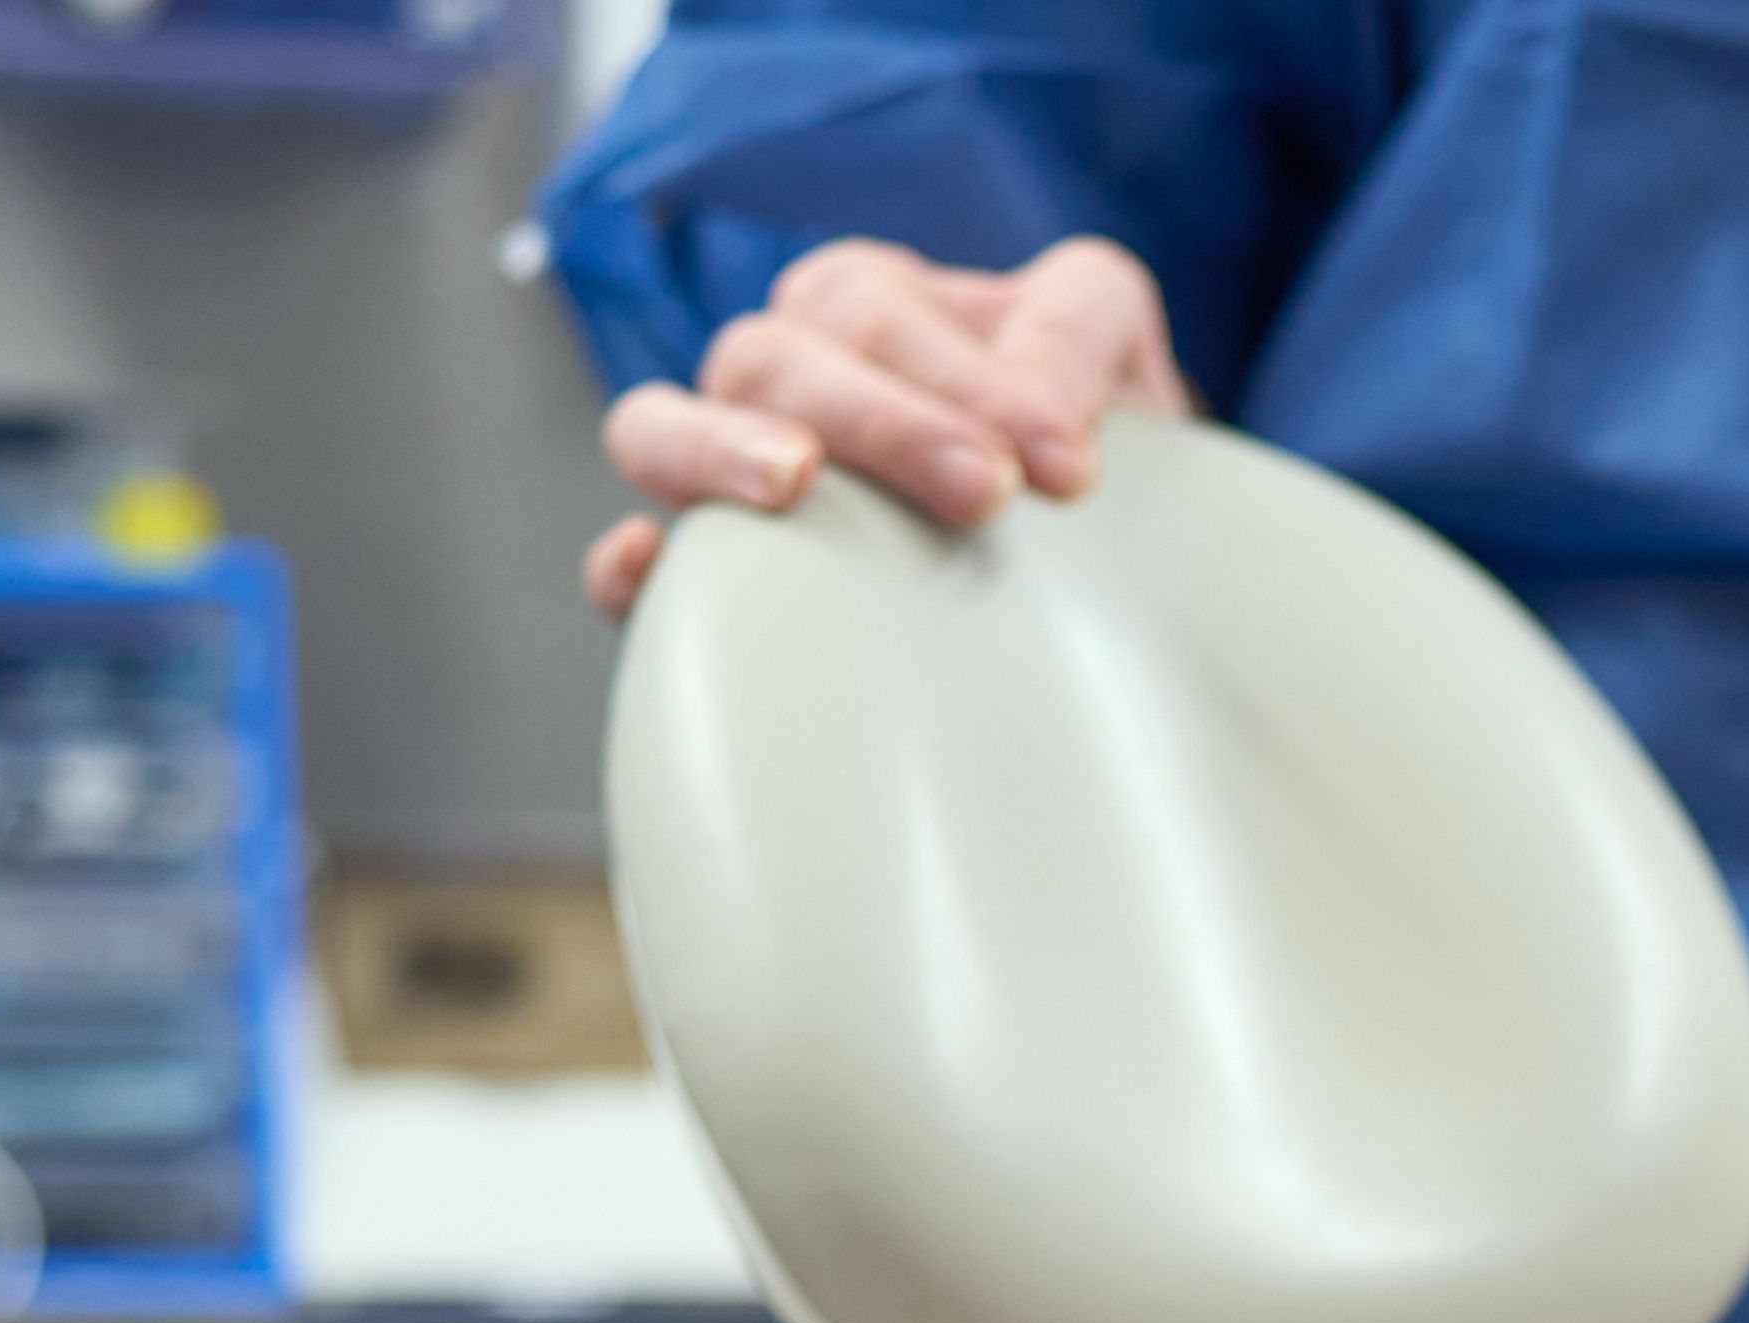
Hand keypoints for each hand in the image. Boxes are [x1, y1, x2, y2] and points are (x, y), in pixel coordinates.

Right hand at [585, 236, 1187, 619]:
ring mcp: (730, 460)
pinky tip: (652, 564)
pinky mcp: (702, 574)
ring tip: (792, 481)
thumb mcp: (1122, 388)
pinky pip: (626, 561)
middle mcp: (791, 364)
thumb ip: (1086, 352)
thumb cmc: (1098, 479)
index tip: (1072, 472)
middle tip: (985, 494)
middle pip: (792, 349)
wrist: (1095, 591)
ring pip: (665, 416)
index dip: (986, 378)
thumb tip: (1042, 427)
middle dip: (890, 416)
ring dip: (722, 443)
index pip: (897, 306)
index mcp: (882, 305)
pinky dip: (630, 559)